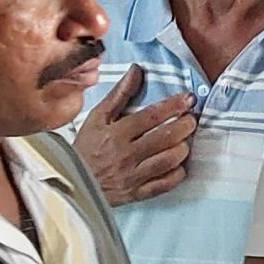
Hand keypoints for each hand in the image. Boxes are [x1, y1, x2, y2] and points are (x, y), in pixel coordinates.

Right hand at [75, 66, 195, 205]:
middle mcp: (126, 155)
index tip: (188, 100)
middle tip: (191, 119)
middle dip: (185, 126)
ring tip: (185, 140)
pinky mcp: (138, 193)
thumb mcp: (98, 117)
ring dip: (183, 148)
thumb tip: (137, 70)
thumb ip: (120, 94)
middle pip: (165, 138)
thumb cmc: (87, 146)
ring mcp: (133, 176)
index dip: (174, 106)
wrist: (72, 181)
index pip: (151, 116)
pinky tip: (179, 164)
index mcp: (116, 133)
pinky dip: (178, 173)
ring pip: (169, 161)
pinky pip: (166, 184)